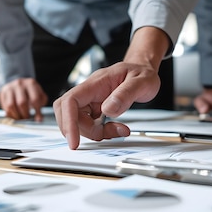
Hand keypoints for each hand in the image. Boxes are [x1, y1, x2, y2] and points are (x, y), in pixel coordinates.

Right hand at [0, 78, 47, 119]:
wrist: (19, 84)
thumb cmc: (31, 92)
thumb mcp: (40, 94)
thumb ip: (41, 104)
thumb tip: (38, 119)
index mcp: (31, 83)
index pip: (35, 99)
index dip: (37, 111)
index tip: (38, 119)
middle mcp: (19, 84)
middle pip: (22, 103)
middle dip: (25, 114)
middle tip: (27, 119)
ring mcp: (10, 87)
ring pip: (11, 105)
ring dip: (16, 115)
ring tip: (21, 118)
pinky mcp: (3, 92)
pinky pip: (5, 106)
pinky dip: (10, 114)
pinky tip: (15, 116)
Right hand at [55, 26, 169, 149]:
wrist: (143, 69)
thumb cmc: (141, 72)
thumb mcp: (142, 82)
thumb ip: (125, 95)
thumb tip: (108, 109)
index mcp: (97, 82)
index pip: (71, 100)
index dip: (68, 122)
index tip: (74, 141)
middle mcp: (89, 91)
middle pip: (68, 114)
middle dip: (83, 130)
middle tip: (104, 134)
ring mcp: (90, 100)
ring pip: (77, 121)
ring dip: (93, 132)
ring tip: (116, 130)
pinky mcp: (94, 109)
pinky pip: (88, 124)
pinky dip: (98, 132)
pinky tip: (114, 129)